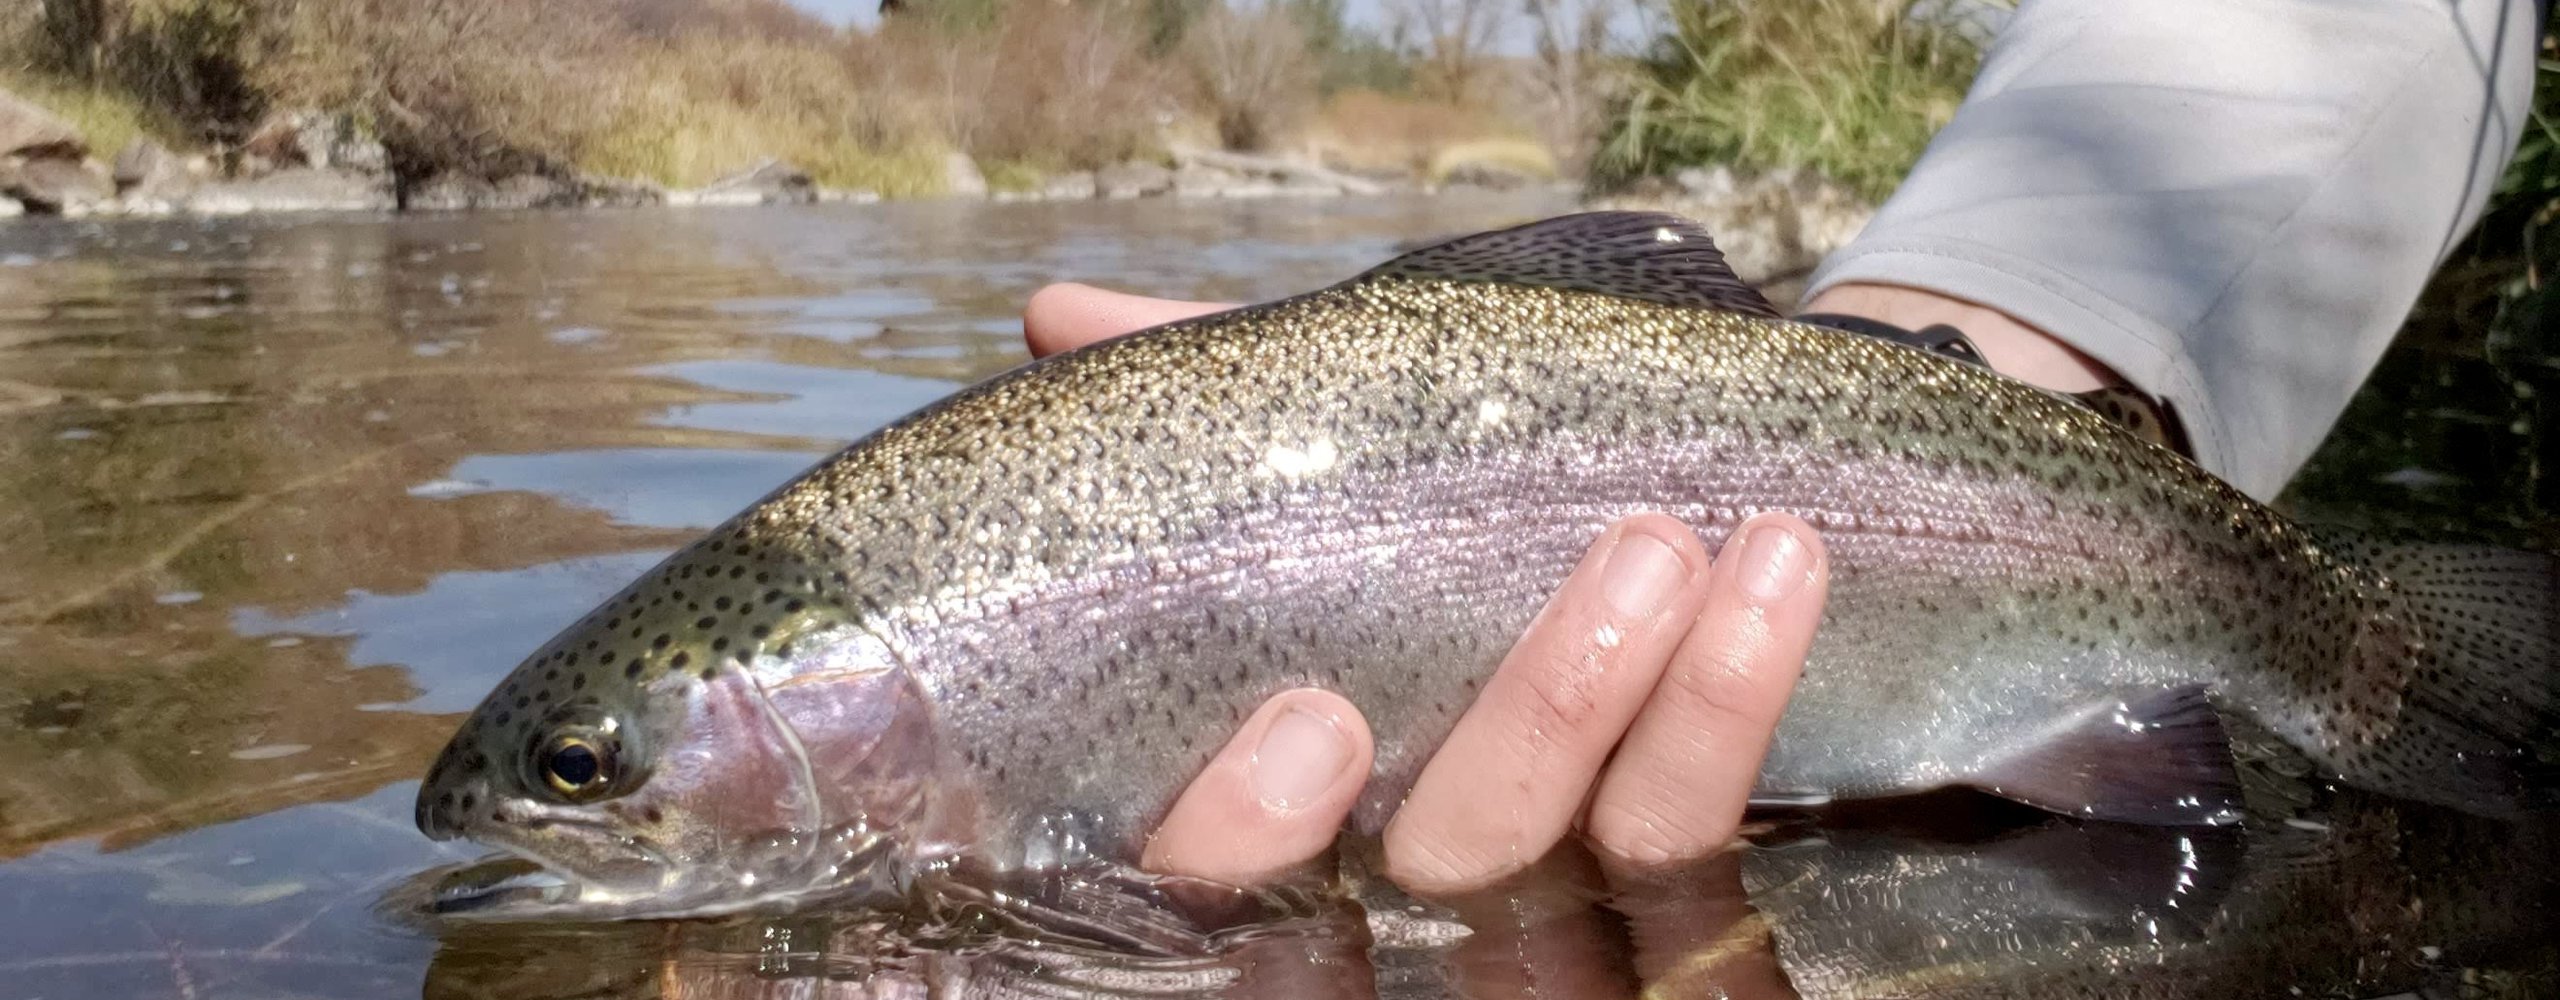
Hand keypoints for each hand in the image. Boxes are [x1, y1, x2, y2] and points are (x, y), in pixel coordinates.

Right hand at [1023, 284, 1830, 893]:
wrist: (1669, 475)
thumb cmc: (1441, 480)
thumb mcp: (1317, 433)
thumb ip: (1192, 389)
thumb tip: (1058, 319)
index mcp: (1288, 785)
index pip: (1221, 878)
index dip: (1248, 837)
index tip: (1312, 715)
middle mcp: (1420, 857)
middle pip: (1440, 872)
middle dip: (1511, 741)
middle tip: (1597, 575)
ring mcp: (1572, 857)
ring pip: (1606, 846)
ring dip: (1634, 693)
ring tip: (1670, 542)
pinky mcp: (1689, 841)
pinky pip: (1713, 819)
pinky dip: (1739, 692)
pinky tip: (1772, 566)